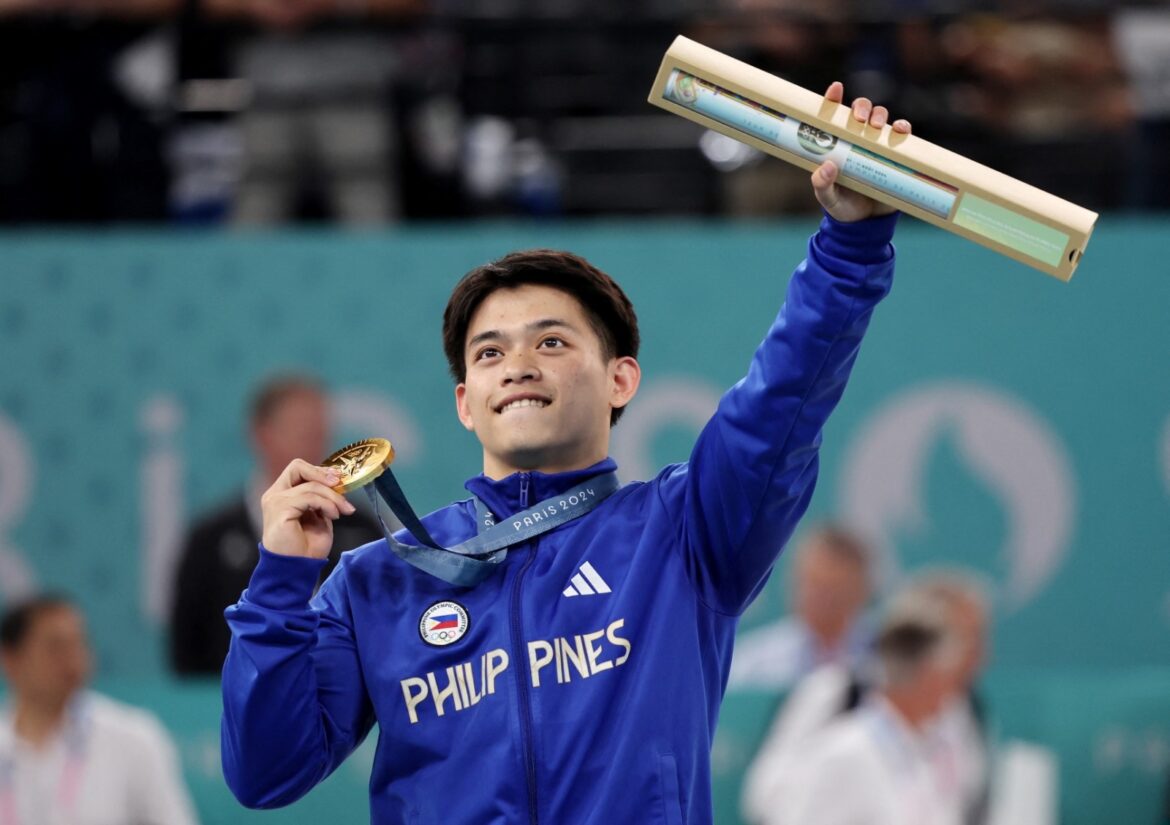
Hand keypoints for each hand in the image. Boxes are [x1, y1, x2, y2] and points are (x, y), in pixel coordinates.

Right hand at [260, 459, 355, 558]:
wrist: (297, 569)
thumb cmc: (306, 547)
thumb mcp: (318, 516)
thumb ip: (322, 498)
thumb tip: (336, 481)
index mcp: (282, 494)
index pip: (298, 469)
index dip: (319, 471)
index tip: (338, 479)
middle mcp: (275, 495)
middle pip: (298, 467)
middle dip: (323, 474)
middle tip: (341, 486)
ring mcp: (275, 502)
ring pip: (311, 485)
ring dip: (333, 497)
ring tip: (342, 511)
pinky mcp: (280, 510)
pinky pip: (309, 497)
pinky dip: (326, 504)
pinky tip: (333, 516)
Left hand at [812, 81, 911, 222]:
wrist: (867, 225)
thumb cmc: (843, 207)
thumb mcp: (828, 199)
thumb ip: (822, 185)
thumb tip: (827, 166)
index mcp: (837, 144)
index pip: (833, 116)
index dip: (833, 99)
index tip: (835, 89)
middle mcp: (857, 139)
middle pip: (861, 111)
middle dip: (861, 107)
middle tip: (859, 118)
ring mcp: (877, 145)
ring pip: (881, 118)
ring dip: (880, 115)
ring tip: (877, 127)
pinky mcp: (896, 154)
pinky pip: (901, 135)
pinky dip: (902, 129)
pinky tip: (900, 131)